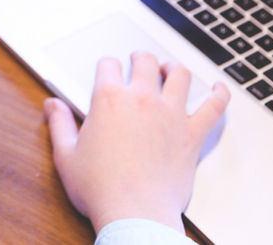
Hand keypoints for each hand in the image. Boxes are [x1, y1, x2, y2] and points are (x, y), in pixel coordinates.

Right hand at [44, 52, 229, 233]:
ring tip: (170, 70)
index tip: (107, 71)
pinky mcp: (192, 133)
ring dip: (174, 68)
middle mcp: (142, 99)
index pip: (108, 65)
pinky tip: (220, 88)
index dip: (107, 66)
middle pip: (145, 62)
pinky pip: (214, 106)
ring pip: (180, 75)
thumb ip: (60, 124)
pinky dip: (220, 94)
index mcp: (109, 100)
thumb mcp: (66, 156)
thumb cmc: (100, 189)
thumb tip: (51, 105)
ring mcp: (171, 114)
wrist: (134, 213)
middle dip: (140, 58)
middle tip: (139, 61)